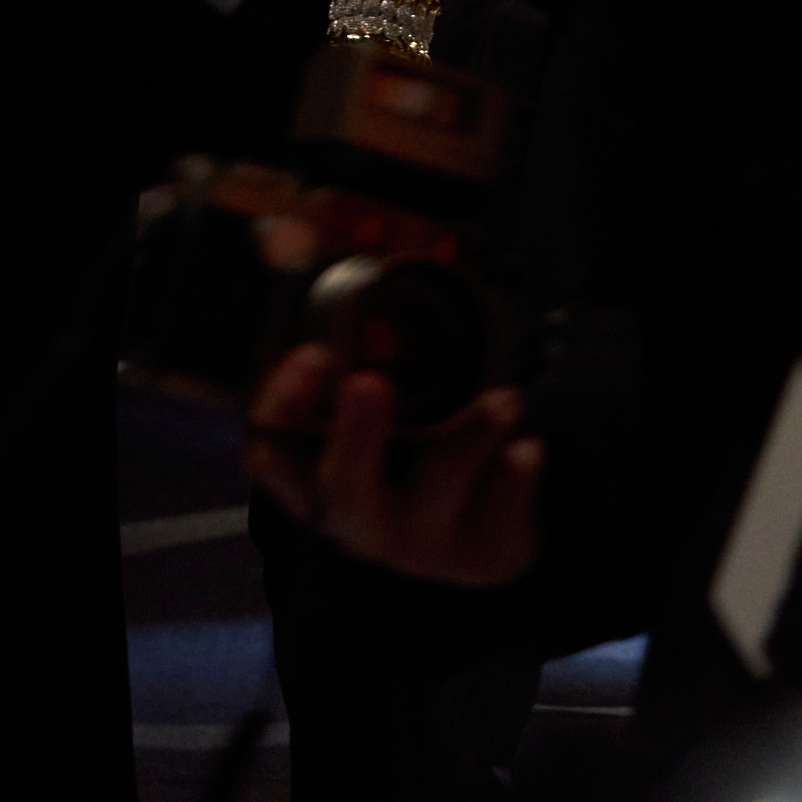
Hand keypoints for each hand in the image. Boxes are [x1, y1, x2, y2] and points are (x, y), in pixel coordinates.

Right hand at [246, 343, 541, 587]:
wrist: (473, 534)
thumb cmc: (405, 449)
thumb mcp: (370, 398)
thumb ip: (347, 336)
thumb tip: (318, 246)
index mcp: (314, 477)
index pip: (273, 446)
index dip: (283, 404)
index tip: (312, 355)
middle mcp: (356, 517)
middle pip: (342, 489)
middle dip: (356, 436)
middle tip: (370, 383)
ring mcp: (418, 545)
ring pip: (434, 495)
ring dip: (468, 440)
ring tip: (504, 397)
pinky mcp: (477, 556)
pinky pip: (496, 519)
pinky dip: (513, 481)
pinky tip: (528, 448)